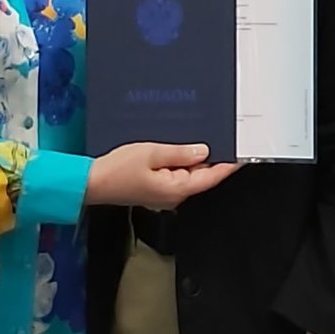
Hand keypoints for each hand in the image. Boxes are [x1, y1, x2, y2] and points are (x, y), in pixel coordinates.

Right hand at [84, 143, 239, 210]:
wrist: (92, 183)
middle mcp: (175, 196)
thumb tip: (203, 150)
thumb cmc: (117, 171)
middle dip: (213, 158)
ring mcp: (166, 195)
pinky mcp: (158, 190)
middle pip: (203, 176)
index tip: (242, 155)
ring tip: (200, 140)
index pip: (212, 177)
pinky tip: (179, 150)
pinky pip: (177, 175)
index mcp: (177, 189)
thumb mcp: (151, 153)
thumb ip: (180, 152)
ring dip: (196, 159)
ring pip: (190, 175)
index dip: (229, 165)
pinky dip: (182, 163)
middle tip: (222, 137)